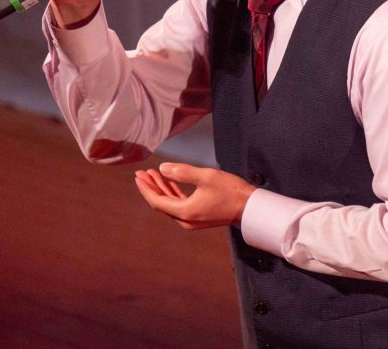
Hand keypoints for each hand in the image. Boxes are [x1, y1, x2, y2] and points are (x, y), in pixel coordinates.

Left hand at [134, 163, 256, 229]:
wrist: (250, 207)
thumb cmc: (231, 190)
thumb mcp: (206, 176)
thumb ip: (183, 172)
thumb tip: (162, 168)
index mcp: (185, 212)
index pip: (157, 201)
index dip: (146, 188)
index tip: (138, 176)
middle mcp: (186, 219)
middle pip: (161, 204)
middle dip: (151, 187)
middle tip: (141, 173)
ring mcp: (192, 220)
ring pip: (170, 204)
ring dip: (161, 189)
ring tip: (153, 174)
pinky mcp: (198, 216)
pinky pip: (179, 205)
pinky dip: (172, 193)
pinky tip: (169, 183)